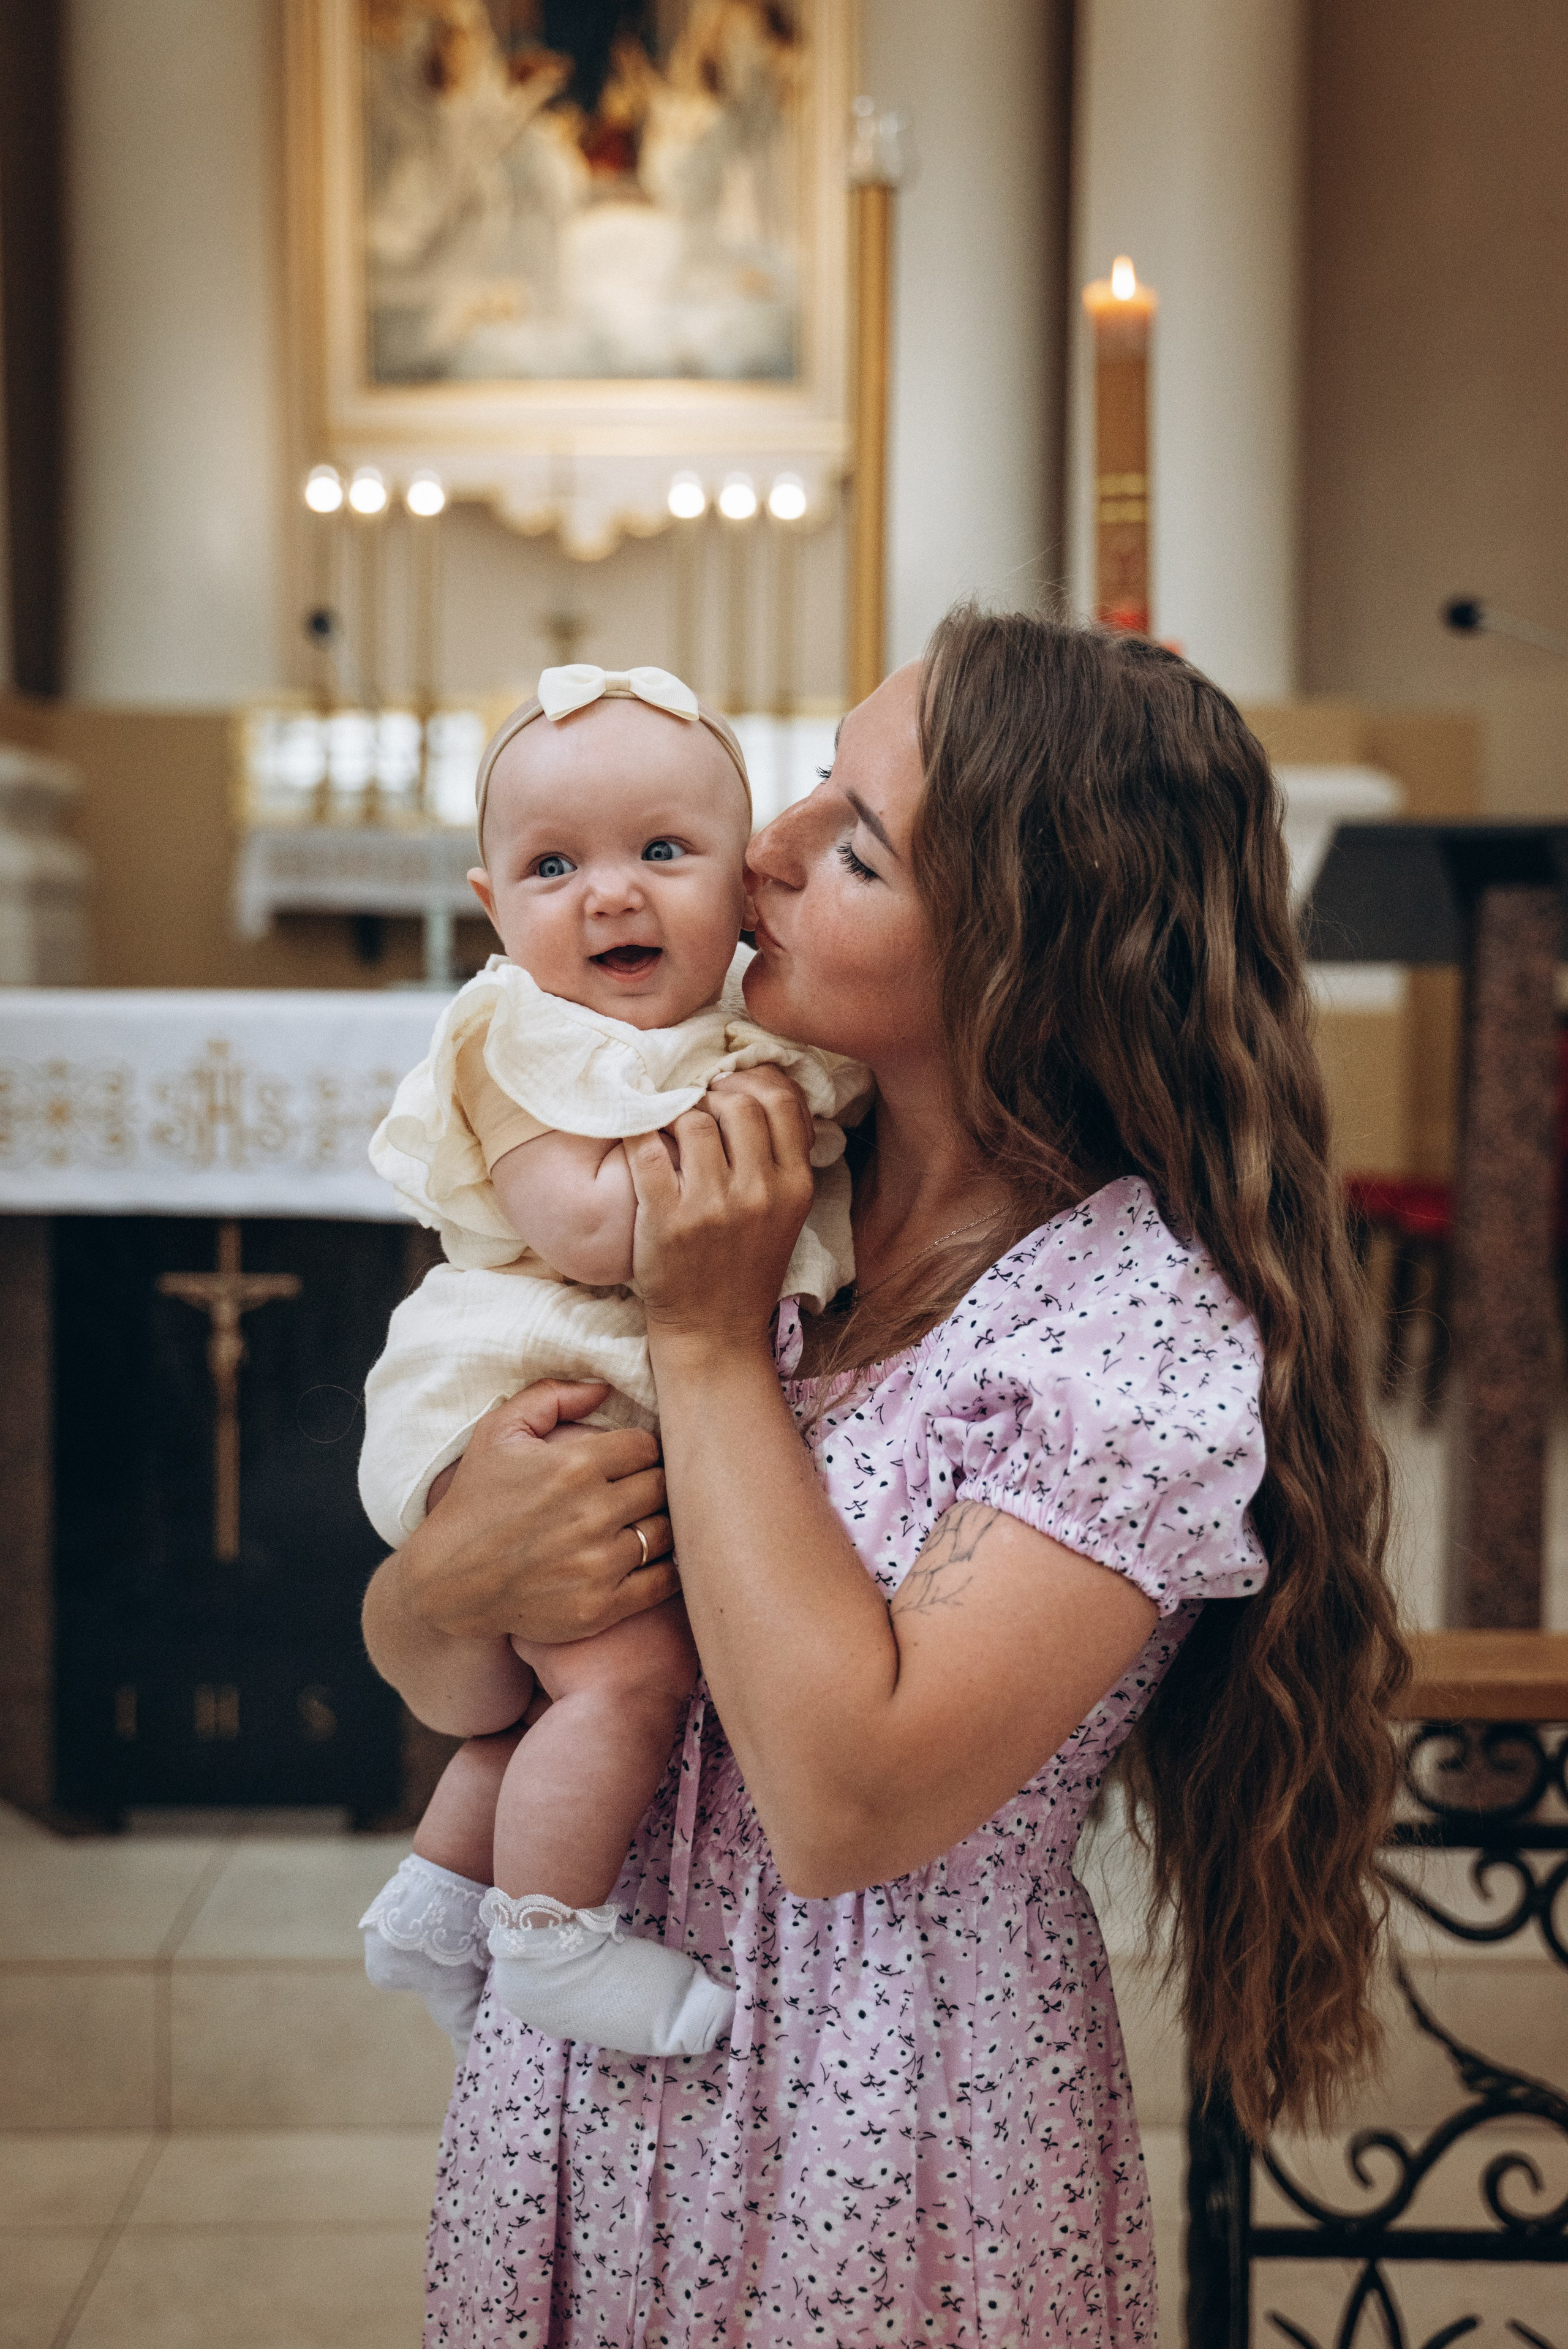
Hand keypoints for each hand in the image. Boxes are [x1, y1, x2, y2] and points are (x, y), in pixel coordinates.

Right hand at [397, 1379, 675, 1644]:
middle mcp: (591, 1514)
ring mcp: (597, 1565)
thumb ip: (551, 1397)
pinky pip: (663, 1582)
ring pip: (668, 1533)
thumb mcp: (497, 1432)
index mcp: (574, 1466)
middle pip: (662, 1487)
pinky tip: (647, 1559)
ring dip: (659, 1525)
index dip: (641, 1450)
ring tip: (640, 1523)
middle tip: (637, 1490)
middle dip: (652, 1484)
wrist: (446, 1581)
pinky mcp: (599, 1607)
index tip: (629, 1461)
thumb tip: (604, 1387)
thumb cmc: (474, 1500)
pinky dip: (665, 1569)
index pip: (646, 1446)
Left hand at [625, 1064, 815, 1349]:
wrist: (714, 1332)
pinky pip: (647, 1149)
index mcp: (794, 1187)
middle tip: (694, 1107)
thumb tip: (761, 1092)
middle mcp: (758, 1193)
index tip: (729, 1088)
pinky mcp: (666, 1220)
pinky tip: (636, 1136)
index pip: (781, 1102)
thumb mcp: (785, 1215)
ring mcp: (711, 1207)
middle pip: (737, 1103)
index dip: (752, 1082)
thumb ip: (781, 1160)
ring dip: (674, 1114)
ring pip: (692, 1119)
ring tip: (667, 1128)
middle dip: (711, 1095)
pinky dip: (636, 1133)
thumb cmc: (745, 1268)